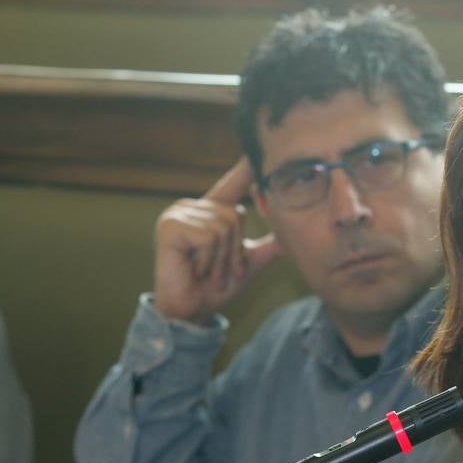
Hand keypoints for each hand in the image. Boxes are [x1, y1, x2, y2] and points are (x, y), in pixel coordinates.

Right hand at [151, 157, 280, 324]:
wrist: (191, 311)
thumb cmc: (214, 288)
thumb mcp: (248, 263)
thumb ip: (267, 246)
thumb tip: (292, 236)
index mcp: (209, 212)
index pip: (233, 185)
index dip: (245, 170)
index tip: (257, 151)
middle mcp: (191, 207)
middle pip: (235, 214)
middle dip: (234, 249)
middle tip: (218, 270)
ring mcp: (177, 214)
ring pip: (224, 226)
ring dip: (222, 258)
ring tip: (207, 271)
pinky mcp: (170, 226)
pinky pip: (209, 236)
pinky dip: (209, 259)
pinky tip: (195, 268)